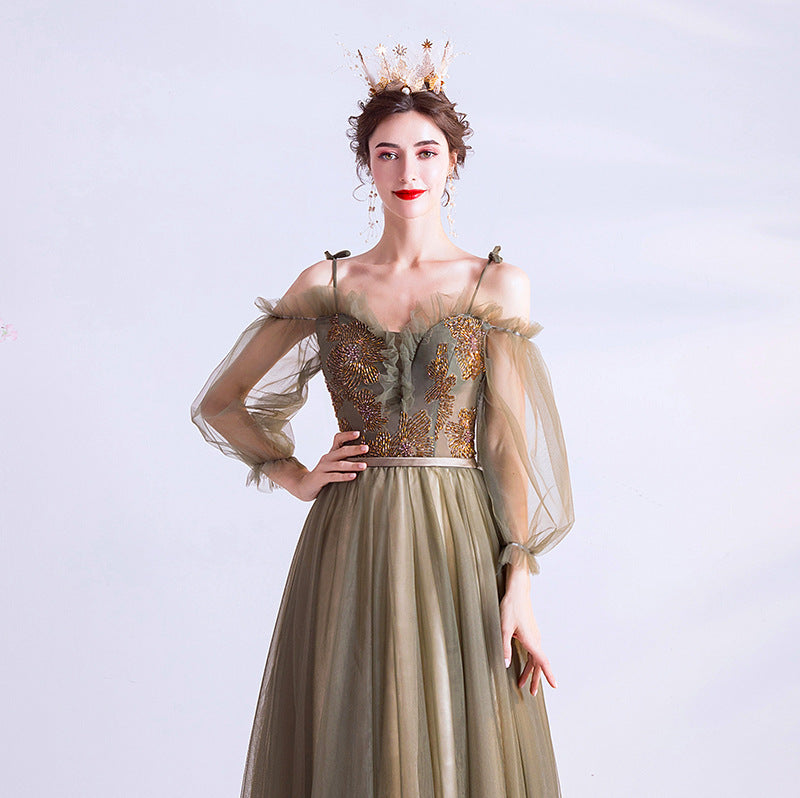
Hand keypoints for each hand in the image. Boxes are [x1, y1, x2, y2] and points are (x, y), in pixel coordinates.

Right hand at [290, 429, 368, 500]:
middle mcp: (327, 458)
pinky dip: (344, 476)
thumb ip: (345, 459)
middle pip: (341, 451)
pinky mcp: (321, 478)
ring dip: (352, 465)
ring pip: (339, 465)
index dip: (347, 435)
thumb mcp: (333, 464)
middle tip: (366, 448)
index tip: (358, 433)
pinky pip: (334, 476)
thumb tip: (365, 456)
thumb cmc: (324, 474)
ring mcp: (323, 468)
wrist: (305, 486)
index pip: (338, 439)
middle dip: (354, 449)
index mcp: (332, 453)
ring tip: (364, 465)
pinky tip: (353, 476)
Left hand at [499, 568, 556, 696]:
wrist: (518, 592)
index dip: (548, 674)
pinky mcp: (531, 633)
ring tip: (522, 683)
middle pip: (538, 664)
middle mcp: (535, 640)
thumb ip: (505, 647)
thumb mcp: (504, 628)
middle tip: (532, 693)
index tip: (554, 685)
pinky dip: (529, 661)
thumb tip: (506, 664)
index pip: (542, 661)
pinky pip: (533, 651)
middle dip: (535, 679)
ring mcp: (534, 636)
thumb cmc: (511, 607)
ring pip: (535, 658)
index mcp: (531, 640)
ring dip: (530, 671)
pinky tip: (523, 665)